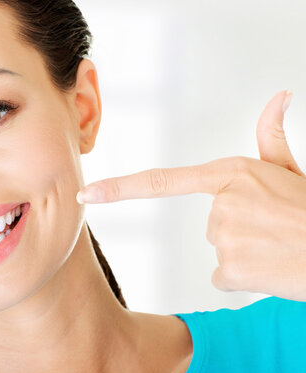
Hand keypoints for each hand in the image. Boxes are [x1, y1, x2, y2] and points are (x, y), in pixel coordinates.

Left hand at [77, 90, 305, 300]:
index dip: (119, 188)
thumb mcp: (292, 170)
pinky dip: (243, 276)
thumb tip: (280, 95)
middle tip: (273, 229)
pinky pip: (223, 276)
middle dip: (238, 229)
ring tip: (276, 245)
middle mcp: (221, 204)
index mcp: (229, 175)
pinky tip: (270, 267)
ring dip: (244, 251)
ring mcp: (224, 236)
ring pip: (218, 249)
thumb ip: (272, 136)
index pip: (160, 182)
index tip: (87, 193)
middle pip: (210, 223)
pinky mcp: (230, 268)